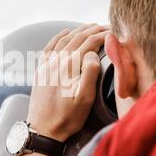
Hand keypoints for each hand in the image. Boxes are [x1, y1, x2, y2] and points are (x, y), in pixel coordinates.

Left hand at [27, 24, 109, 141]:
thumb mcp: (84, 99)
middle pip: (77, 38)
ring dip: (78, 31)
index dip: (103, 35)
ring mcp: (46, 64)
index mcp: (69, 66)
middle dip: (93, 30)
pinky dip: (59, 36)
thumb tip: (93, 53)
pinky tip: (66, 32)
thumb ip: (90, 73)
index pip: (89, 43)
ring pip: (64, 39)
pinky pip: (50, 46)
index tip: (114, 32)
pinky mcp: (40, 69)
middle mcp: (56, 61)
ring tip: (91, 27)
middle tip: (107, 26)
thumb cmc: (67, 118)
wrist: (43, 129)